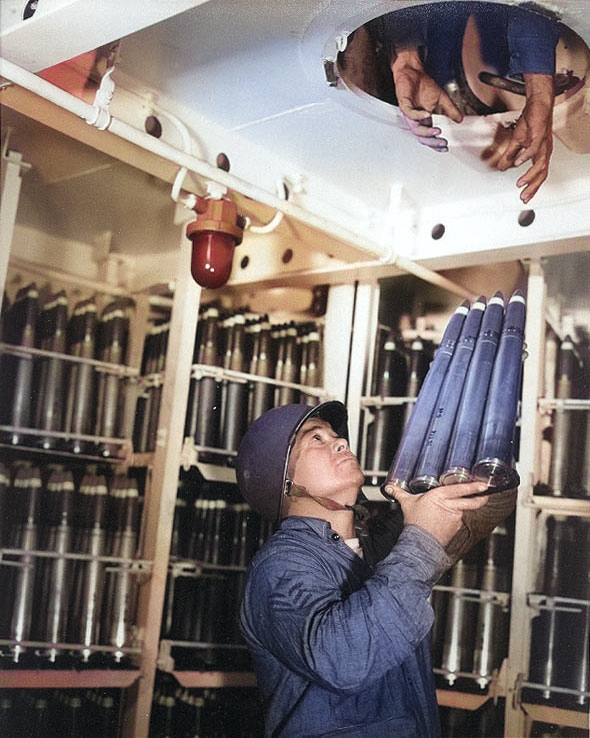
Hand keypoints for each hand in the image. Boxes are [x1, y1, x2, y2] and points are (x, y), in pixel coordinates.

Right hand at [390, 482, 488, 547]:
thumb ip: (400, 494)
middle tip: (486, 494)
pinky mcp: (456, 528)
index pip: (461, 489)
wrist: (419, 543)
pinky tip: (445, 521)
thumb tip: (389, 488)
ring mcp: (455, 518)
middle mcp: (450, 506)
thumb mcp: (407, 503)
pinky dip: (454, 520)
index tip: (484, 484)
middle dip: (481, 498)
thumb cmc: (414, 522)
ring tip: (451, 510)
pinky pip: (458, 521)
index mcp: (440, 496)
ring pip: (462, 510)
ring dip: (460, 510)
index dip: (474, 487)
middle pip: (471, 502)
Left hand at [391, 48, 463, 150]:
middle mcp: (416, 120)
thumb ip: (451, 110)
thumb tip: (460, 119)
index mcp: (424, 120)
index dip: (436, 143)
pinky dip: (419, 116)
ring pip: (416, 129)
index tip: (445, 147)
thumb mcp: (442, 99)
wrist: (412, 71)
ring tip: (437, 130)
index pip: (429, 136)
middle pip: (422, 137)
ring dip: (427, 131)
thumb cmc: (423, 85)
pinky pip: (410, 113)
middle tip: (442, 143)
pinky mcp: (404, 104)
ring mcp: (409, 113)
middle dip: (433, 142)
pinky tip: (428, 114)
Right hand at [482, 73, 553, 202]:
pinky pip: (533, 149)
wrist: (538, 103)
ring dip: (530, 175)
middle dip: (533, 187)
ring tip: (521, 183)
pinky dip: (526, 157)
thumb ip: (510, 155)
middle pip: (541, 173)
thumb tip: (503, 167)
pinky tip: (518, 164)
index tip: (524, 196)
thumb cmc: (532, 120)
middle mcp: (544, 150)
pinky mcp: (539, 134)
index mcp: (539, 153)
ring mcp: (543, 143)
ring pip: (540, 164)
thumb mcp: (517, 141)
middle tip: (524, 196)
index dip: (532, 186)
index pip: (538, 174)